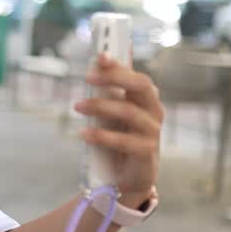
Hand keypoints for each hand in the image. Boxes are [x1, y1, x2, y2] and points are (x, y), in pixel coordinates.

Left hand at [74, 54, 164, 206]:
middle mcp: (153, 111)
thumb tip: (99, 60)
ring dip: (100, 106)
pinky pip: (124, 141)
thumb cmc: (121, 136)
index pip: (135, 75)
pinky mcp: (146, 152)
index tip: (100, 56)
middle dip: (114, 78)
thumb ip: (109, 89)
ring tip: (77, 106)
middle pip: (141, 86)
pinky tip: (83, 133)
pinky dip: (102, 136)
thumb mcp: (113, 112)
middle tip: (87, 77)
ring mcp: (152, 132)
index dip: (120, 65)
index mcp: (146, 98)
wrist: (129, 176)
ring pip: (129, 112)